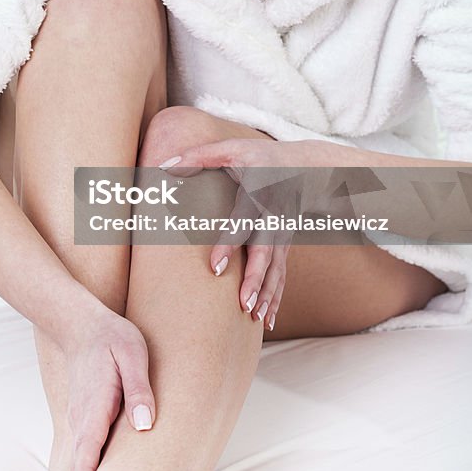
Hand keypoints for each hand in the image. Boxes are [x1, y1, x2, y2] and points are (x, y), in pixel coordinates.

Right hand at [63, 304, 155, 470]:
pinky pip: (85, 452)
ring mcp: (80, 421)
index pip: (88, 452)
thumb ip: (139, 388)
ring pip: (81, 461)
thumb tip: (145, 425)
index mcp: (96, 406)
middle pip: (80, 465)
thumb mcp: (133, 353)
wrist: (81, 324)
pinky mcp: (84, 420)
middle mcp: (82, 419)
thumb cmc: (112, 337)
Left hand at [159, 138, 329, 329]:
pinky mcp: (286, 246)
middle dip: (256, 279)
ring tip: (253, 317)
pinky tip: (265, 320)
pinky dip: (276, 299)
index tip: (214, 267)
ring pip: (277, 270)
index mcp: (258, 196)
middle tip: (243, 304)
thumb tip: (165, 165)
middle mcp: (274, 219)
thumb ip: (199, 156)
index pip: (243, 223)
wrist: (306, 167)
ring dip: (267, 294)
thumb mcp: (232, 150)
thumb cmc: (261, 157)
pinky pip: (282, 276)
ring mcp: (284, 235)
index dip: (230, 244)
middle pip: (266, 253)